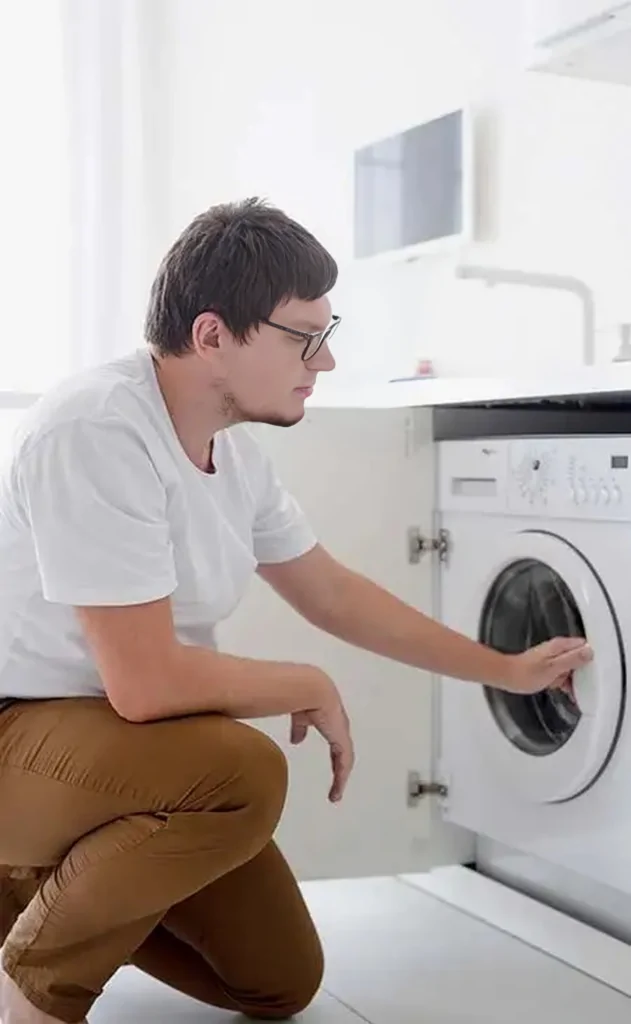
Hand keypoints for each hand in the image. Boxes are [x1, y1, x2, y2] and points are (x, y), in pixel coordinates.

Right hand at [290, 679, 354, 802]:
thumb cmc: (304, 697)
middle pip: (343, 753)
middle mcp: (340, 727)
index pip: (337, 742)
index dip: (334, 755)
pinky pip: (344, 763)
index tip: (332, 766)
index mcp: (331, 720)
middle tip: (337, 784)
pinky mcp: (342, 741)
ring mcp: (342, 734)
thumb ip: (300, 728)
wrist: (311, 690)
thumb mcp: (300, 716)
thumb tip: (296, 740)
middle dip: (340, 768)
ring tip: (336, 793)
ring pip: (345, 761)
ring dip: (341, 777)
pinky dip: (341, 777)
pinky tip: (337, 789)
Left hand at [503, 637, 592, 695]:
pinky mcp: (547, 665)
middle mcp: (557, 649)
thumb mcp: (554, 668)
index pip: (584, 646)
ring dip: (569, 678)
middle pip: (578, 657)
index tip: (590, 671)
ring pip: (570, 667)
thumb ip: (572, 660)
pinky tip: (557, 687)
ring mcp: (552, 657)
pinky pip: (561, 672)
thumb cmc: (526, 673)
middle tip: (573, 681)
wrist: (507, 676)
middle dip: (579, 671)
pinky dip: (561, 680)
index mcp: (560, 646)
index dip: (590, 658)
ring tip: (561, 685)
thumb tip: (589, 652)